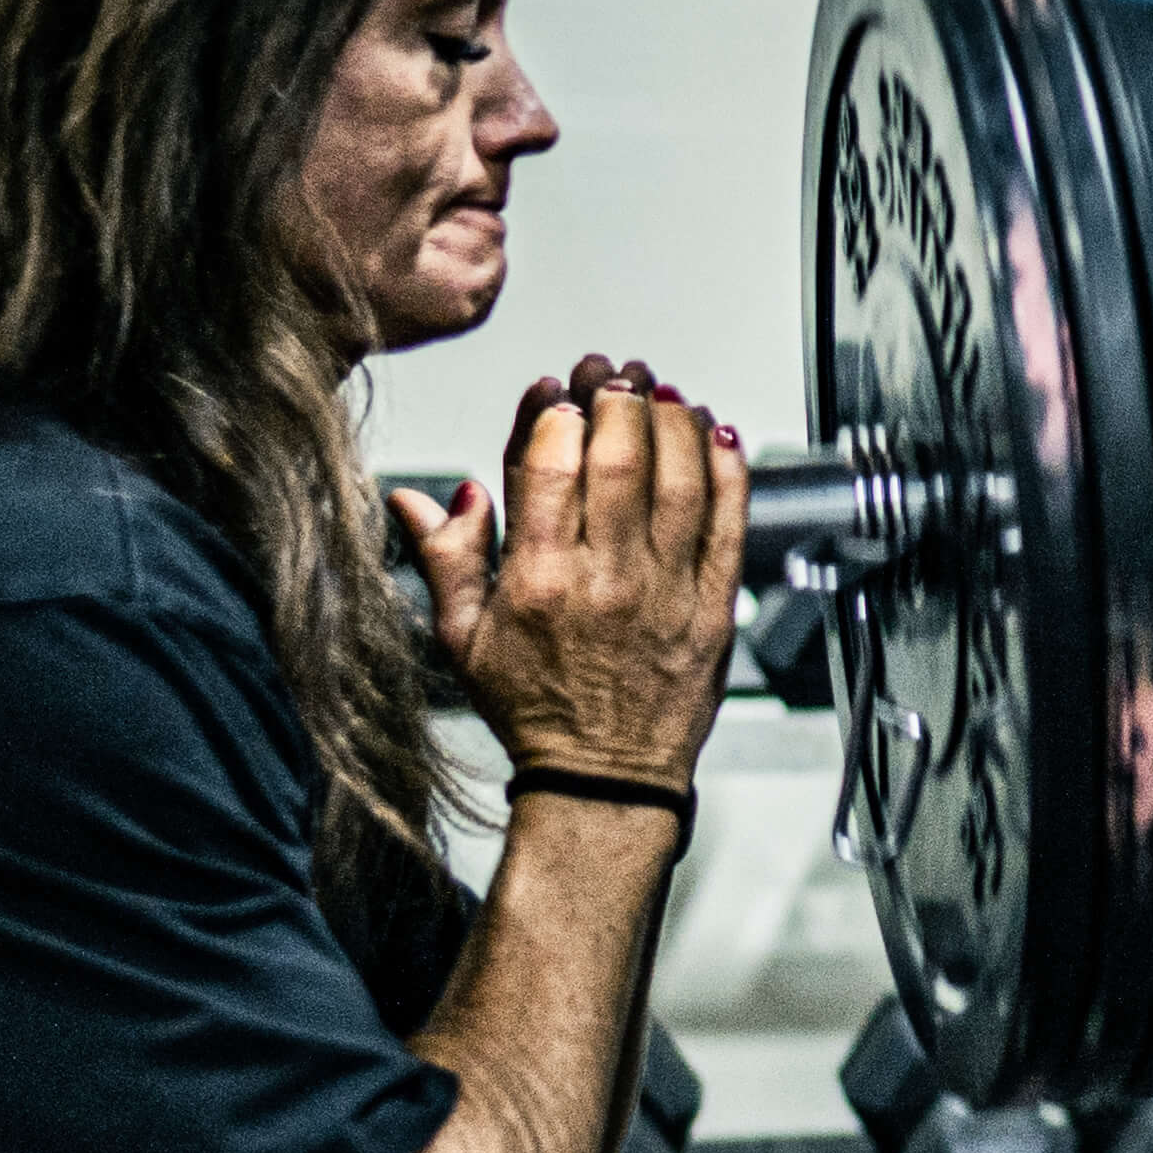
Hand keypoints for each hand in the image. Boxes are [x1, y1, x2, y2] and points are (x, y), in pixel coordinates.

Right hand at [419, 357, 743, 792]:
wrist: (604, 777)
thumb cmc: (533, 708)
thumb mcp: (461, 640)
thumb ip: (444, 559)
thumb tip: (423, 496)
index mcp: (537, 579)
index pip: (549, 469)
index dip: (556, 415)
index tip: (557, 391)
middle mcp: (605, 579)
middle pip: (620, 461)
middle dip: (618, 401)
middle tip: (616, 375)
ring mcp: (666, 592)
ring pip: (680, 483)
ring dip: (674, 424)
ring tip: (662, 392)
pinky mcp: (713, 607)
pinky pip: (729, 525)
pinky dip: (728, 473)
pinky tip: (717, 436)